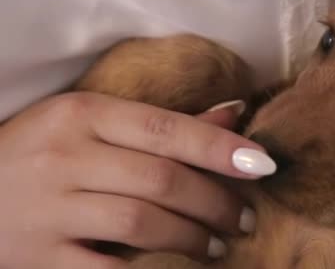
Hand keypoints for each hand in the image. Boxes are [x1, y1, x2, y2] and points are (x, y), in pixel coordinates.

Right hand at [0, 92, 275, 268]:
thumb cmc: (40, 152)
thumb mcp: (91, 125)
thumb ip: (161, 124)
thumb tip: (234, 115)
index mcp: (83, 114)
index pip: (166, 128)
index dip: (220, 149)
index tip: (263, 166)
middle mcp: (66, 156)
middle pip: (161, 179)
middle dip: (215, 201)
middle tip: (244, 217)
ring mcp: (49, 208)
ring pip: (142, 222)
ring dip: (192, 236)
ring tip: (218, 245)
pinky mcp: (38, 256)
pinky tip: (178, 268)